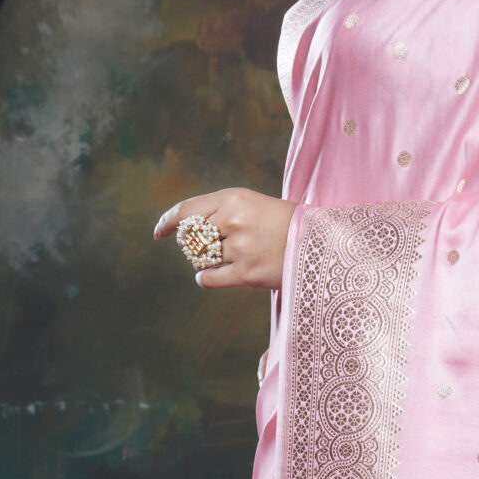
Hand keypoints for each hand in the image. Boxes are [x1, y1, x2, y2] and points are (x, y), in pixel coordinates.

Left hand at [153, 188, 292, 289]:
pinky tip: (211, 277)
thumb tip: (186, 231)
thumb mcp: (252, 203)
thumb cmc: (283, 223)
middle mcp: (232, 220)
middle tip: (214, 247)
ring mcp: (239, 248)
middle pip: (192, 238)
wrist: (318, 242)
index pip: (186, 211)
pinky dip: (205, 279)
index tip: (159, 232)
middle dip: (196, 246)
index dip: (168, 222)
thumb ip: (221, 211)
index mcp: (232, 198)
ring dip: (206, 262)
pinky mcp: (246, 273)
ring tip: (228, 259)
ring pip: (201, 259)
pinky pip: (208, 278)